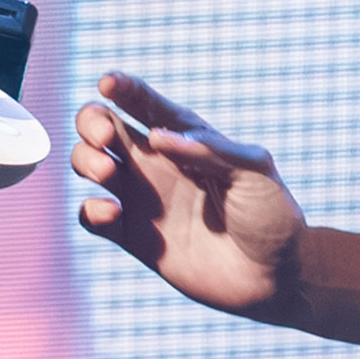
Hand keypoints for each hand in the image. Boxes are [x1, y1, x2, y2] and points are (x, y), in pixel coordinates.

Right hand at [71, 73, 307, 320]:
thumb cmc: (271, 214)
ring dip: (85, 160)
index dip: (122, 87)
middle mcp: (158, 163)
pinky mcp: (134, 237)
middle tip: (107, 138)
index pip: (146, 103)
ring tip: (108, 172)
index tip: (108, 83)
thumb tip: (159, 136)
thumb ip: (211, 149)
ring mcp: (143, 199)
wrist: (274, 275)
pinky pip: (92, 216)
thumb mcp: (255, 170)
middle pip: (102, 126)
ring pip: (89, 164)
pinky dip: (90, 210)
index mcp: (186, 139)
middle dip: (90, 122)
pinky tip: (112, 213)